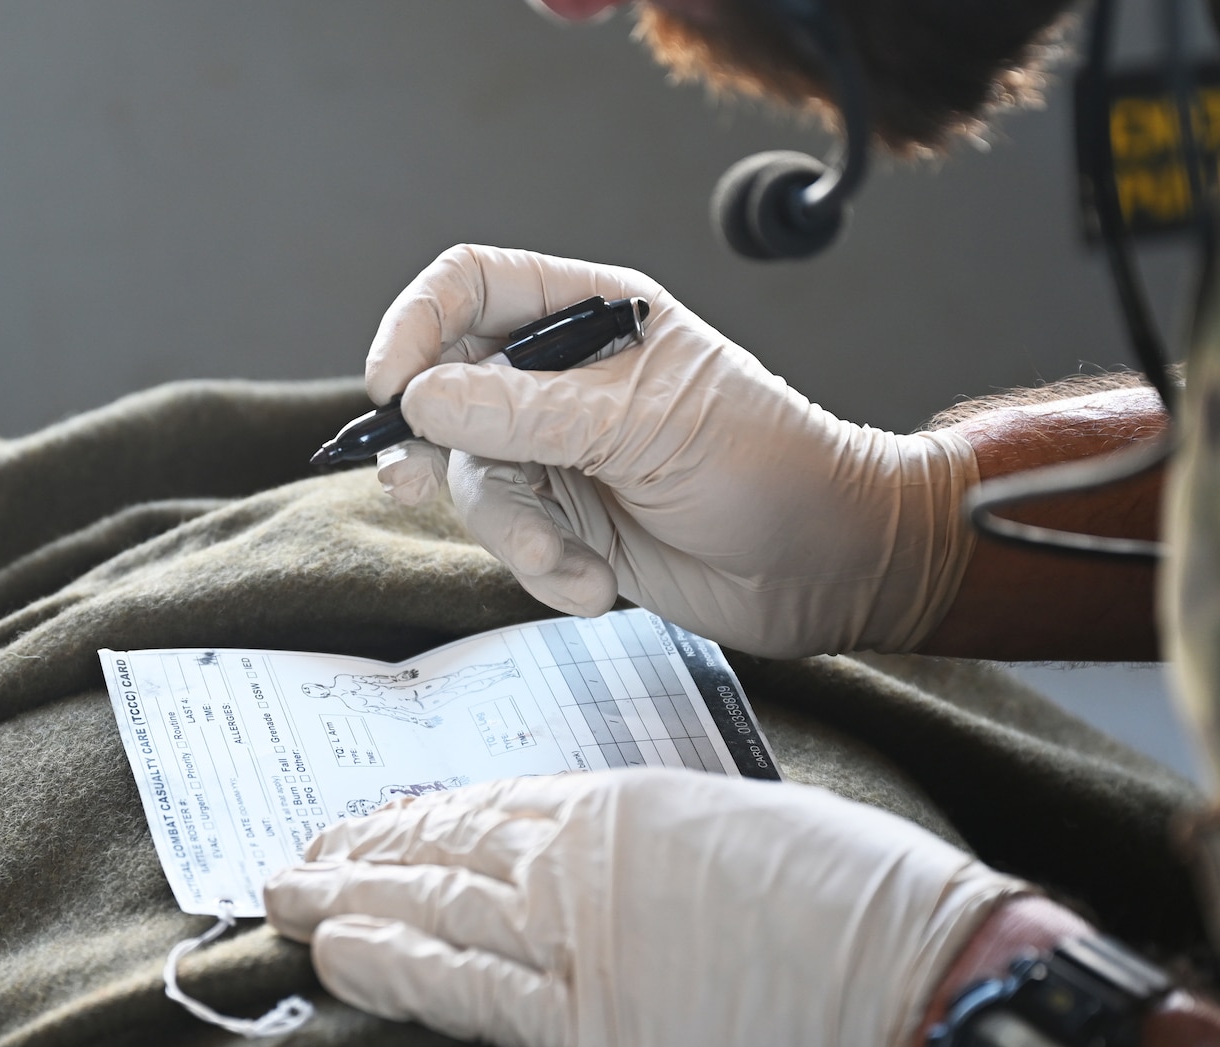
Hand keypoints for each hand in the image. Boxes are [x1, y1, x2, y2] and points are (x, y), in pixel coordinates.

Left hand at [264, 769, 1021, 1046]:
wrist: (922, 975)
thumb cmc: (862, 902)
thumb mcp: (747, 829)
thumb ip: (658, 841)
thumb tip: (607, 858)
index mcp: (626, 804)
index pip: (490, 809)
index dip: (418, 822)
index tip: (372, 827)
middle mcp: (582, 860)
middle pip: (442, 852)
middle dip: (361, 855)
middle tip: (298, 856)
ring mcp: (578, 942)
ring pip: (432, 910)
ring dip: (349, 903)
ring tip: (285, 897)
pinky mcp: (587, 1026)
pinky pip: (461, 991)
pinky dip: (389, 969)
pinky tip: (334, 956)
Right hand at [367, 245, 979, 656]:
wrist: (827, 566)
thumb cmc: (769, 465)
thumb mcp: (644, 425)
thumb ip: (528, 412)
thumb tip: (424, 399)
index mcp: (591, 317)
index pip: (471, 288)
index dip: (416, 326)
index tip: (392, 386)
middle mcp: (564, 381)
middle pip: (447, 393)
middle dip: (438, 448)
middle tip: (415, 482)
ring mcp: (561, 455)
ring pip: (474, 482)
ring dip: (514, 533)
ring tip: (571, 561)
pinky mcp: (568, 526)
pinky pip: (511, 545)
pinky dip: (545, 573)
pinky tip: (599, 586)